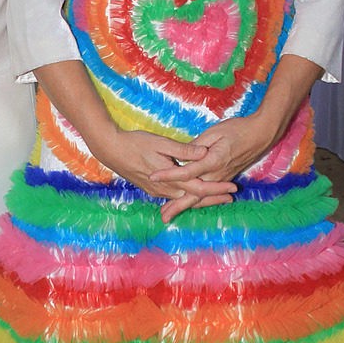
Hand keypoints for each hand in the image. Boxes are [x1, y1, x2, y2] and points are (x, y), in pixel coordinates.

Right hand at [93, 126, 236, 208]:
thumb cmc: (135, 143)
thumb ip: (184, 151)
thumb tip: (204, 153)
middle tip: (231, 197)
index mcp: (170, 179)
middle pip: (194, 198)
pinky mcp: (153, 189)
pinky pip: (175, 196)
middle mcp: (165, 190)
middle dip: (214, 198)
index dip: (217, 189)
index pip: (199, 188)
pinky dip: (187, 196)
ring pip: (184, 199)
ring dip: (201, 199)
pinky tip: (194, 193)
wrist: (110, 150)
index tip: (233, 188)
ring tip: (218, 196)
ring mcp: (158, 191)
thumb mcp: (161, 143)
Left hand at [151, 114, 275, 221]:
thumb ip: (197, 145)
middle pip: (193, 193)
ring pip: (201, 197)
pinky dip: (197, 202)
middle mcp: (217, 174)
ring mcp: (222, 179)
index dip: (169, 174)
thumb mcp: (215, 132)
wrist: (261, 134)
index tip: (153, 176)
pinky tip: (187, 206)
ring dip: (185, 206)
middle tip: (162, 215)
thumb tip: (182, 154)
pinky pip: (208, 194)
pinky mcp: (225, 179)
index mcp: (213, 161)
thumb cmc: (238, 129)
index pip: (186, 171)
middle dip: (176, 204)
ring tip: (170, 215)